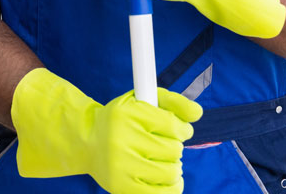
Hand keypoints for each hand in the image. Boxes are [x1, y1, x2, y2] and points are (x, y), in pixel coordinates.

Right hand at [12, 68, 201, 192]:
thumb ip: (171, 102)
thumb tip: (198, 112)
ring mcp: (121, 165)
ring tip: (165, 161)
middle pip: (173, 150)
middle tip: (166, 145)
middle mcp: (122, 138)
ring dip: (174, 168)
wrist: (88, 142)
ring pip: (170, 173)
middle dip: (175, 148)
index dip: (183, 129)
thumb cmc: (121, 119)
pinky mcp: (122, 187)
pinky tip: (166, 178)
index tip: (181, 130)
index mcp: (127, 113)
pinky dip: (171, 187)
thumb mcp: (141, 101)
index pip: (171, 125)